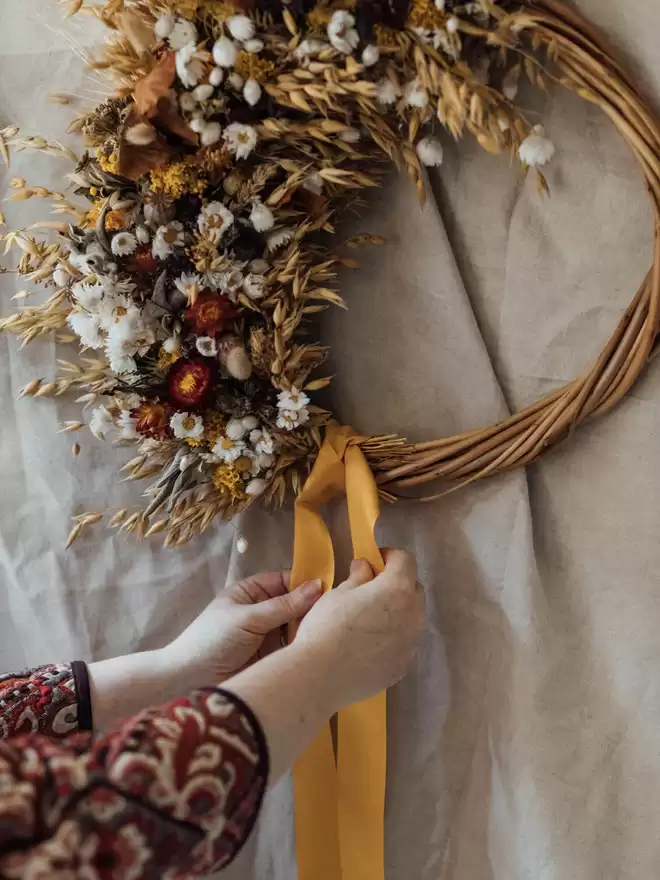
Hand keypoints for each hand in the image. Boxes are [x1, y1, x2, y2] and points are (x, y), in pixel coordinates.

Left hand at [163, 572, 322, 687]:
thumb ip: (284, 605)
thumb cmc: (213, 640)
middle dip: (310, 608)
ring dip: (308, 628)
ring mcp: (267, 635)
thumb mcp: (249, 618)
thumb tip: (318, 586)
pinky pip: (292, 647)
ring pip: (295, 626)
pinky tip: (321, 649)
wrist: (190, 680)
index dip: (303, 583)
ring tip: (331, 631)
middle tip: (335, 614)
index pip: (283, 581)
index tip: (328, 589)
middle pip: (293, 604)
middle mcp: (261, 610)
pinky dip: (303, 647)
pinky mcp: (271, 658)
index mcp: (250, 592)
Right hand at [293, 549, 424, 709]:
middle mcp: (414, 614)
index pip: (405, 560)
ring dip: (399, 610)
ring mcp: (412, 643)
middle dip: (397, 583)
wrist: (320, 676)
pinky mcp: (404, 666)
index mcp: (398, 589)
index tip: (372, 561)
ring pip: (413, 617)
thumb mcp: (338, 593)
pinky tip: (371, 644)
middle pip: (413, 588)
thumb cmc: (327, 626)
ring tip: (371, 618)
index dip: (388, 555)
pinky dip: (395, 636)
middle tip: (371, 589)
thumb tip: (366, 566)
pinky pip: (405, 642)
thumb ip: (358, 576)